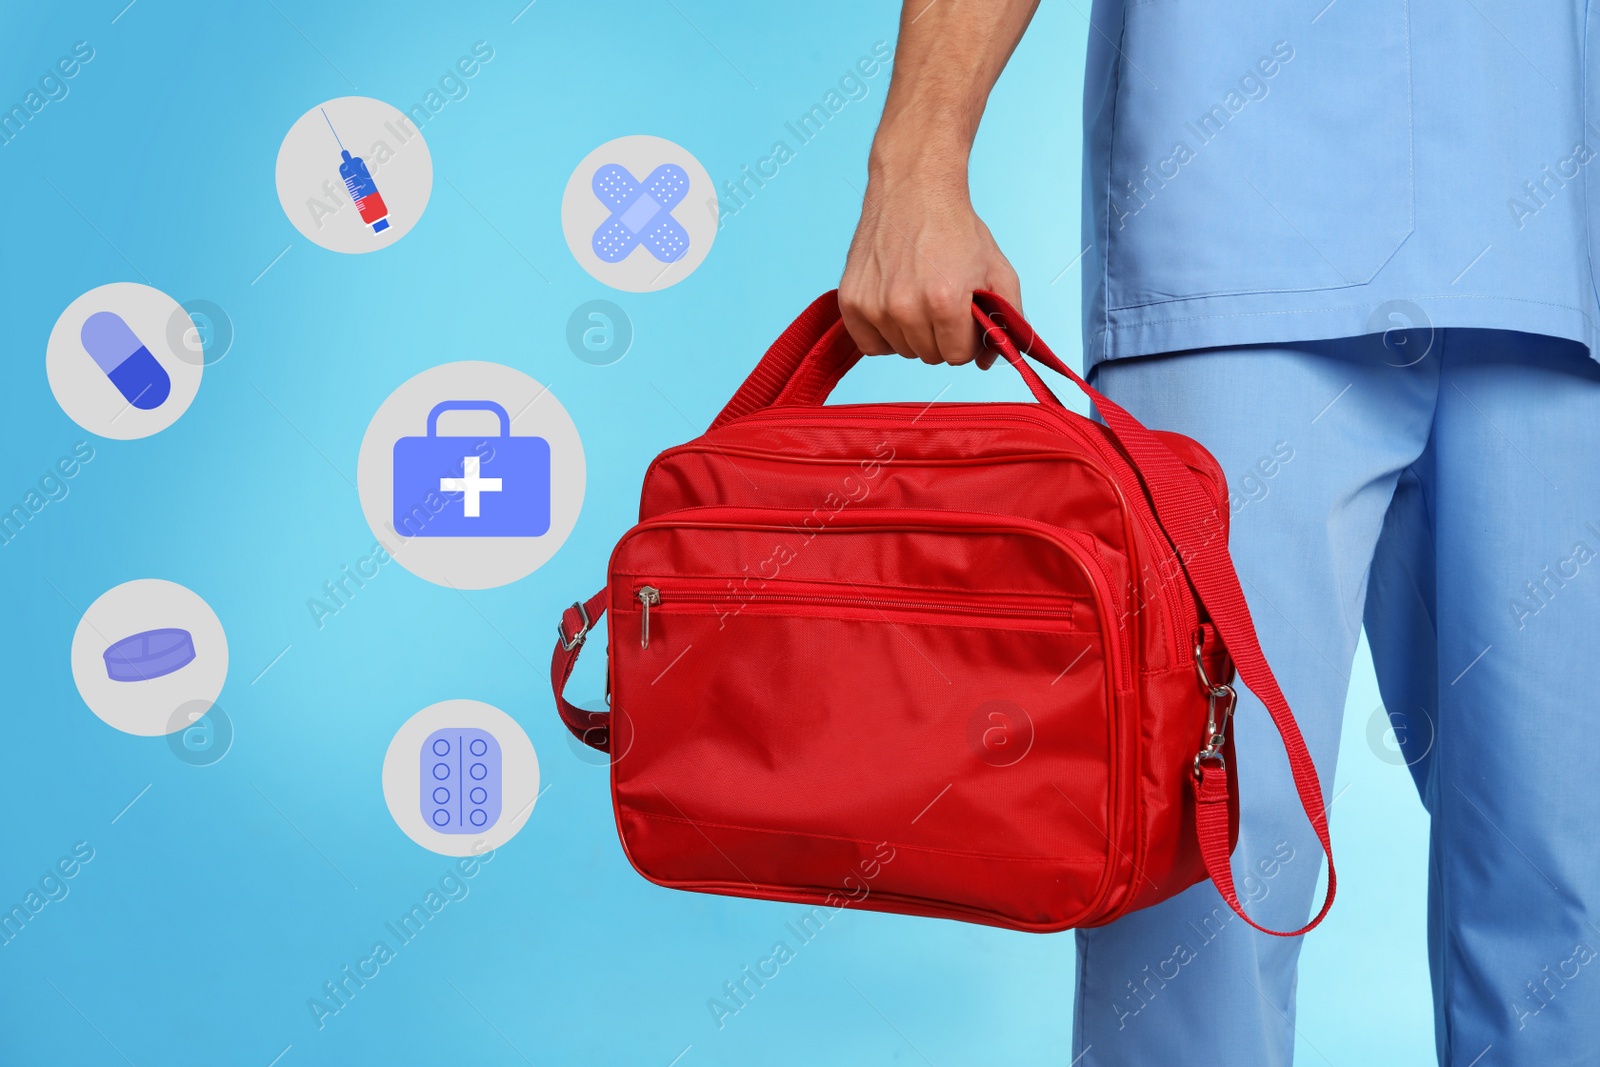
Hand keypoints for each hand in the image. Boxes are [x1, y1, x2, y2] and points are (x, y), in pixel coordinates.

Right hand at [839, 179, 1021, 369]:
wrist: (914, 188)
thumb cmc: (956, 229)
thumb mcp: (998, 268)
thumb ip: (1007, 318)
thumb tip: (990, 361)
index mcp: (945, 301)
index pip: (957, 357)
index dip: (966, 339)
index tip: (963, 315)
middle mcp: (905, 306)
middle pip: (929, 356)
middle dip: (941, 336)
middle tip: (941, 301)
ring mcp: (874, 304)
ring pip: (901, 351)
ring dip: (913, 333)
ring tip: (917, 295)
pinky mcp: (850, 300)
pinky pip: (869, 345)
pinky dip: (883, 333)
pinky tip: (894, 305)